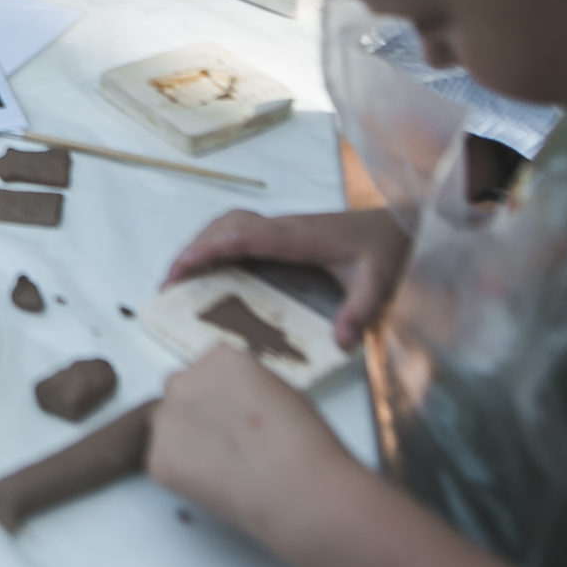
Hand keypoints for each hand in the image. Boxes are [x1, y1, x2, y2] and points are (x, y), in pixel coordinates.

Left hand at [148, 346, 359, 537]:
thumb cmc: (306, 443)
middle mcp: (185, 380)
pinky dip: (181, 475)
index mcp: (220, 359)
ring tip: (219, 469)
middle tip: (222, 445)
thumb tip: (235, 400)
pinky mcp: (157, 457)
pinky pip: (161, 462)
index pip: (206, 371)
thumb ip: (245, 386)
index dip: (219, 398)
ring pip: (165, 427)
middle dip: (195, 414)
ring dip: (182, 442)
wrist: (298, 486)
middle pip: (180, 393)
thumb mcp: (281, 391)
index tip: (233, 418)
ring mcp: (166, 418)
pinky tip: (212, 486)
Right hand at [163, 208, 412, 349]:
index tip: (183, 267)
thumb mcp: (379, 283)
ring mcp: (278, 227)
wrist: (397, 224)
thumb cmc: (384, 251)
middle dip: (193, 250)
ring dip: (199, 244)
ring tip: (178, 276)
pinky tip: (207, 265)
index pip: (244, 236)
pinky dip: (212, 243)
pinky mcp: (278, 233)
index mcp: (298, 237)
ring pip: (226, 224)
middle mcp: (281, 226)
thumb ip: (360, 310)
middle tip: (169, 284)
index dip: (210, 248)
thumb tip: (341, 343)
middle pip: (225, 227)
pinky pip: (235, 230)